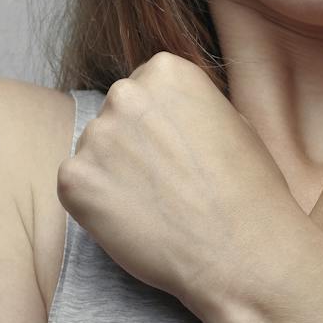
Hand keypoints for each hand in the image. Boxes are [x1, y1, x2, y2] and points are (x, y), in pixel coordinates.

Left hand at [57, 51, 300, 322]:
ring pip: (94, 151)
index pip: (144, 88)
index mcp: (166, 71)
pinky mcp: (74, 180)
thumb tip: (168, 115)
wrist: (239, 251)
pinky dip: (96, 206)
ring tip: (153, 206)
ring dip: (113, 174)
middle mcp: (125, 93)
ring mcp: (95, 136)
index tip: (177, 152)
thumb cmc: (249, 190)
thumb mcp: (233, 122)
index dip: (160, 124)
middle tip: (163, 182)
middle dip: (132, 144)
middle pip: (115, 115)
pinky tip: (132, 222)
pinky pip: (76, 187)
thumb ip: (190, 106)